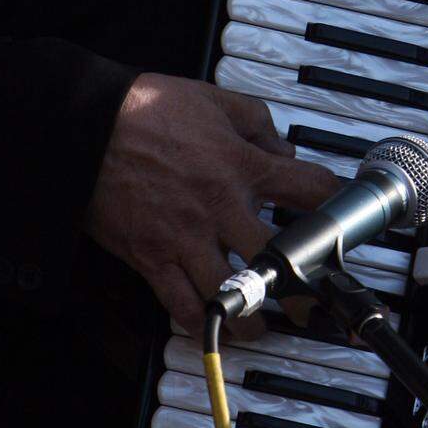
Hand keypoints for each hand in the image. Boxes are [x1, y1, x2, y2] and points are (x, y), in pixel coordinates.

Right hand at [84, 73, 337, 337]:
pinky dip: (199, 322)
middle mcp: (221, 207)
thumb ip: (258, 124)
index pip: (311, 190)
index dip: (335, 203)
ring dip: (255, 316)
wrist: (85, 128)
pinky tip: (213, 327)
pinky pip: (179, 303)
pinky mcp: (151, 257)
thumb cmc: (146, 110)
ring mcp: (187, 238)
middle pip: (280, 256)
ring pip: (233, 294)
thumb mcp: (214, 100)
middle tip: (319, 298)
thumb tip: (283, 150)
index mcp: (242, 166)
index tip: (342, 216)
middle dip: (306, 282)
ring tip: (266, 325)